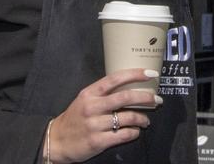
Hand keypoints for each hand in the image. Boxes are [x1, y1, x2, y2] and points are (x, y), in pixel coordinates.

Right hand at [46, 68, 161, 163]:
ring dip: (142, 118)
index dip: (134, 74)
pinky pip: (123, 135)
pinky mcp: (98, 141)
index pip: (115, 79)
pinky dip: (134, 133)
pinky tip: (135, 131)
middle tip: (156, 99)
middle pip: (125, 97)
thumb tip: (129, 88)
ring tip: (145, 120)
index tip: (150, 74)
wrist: (57, 140)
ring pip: (127, 118)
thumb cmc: (74, 118)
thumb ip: (103, 94)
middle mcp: (92, 107)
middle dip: (145, 97)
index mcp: (89, 93)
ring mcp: (95, 124)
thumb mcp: (84, 100)